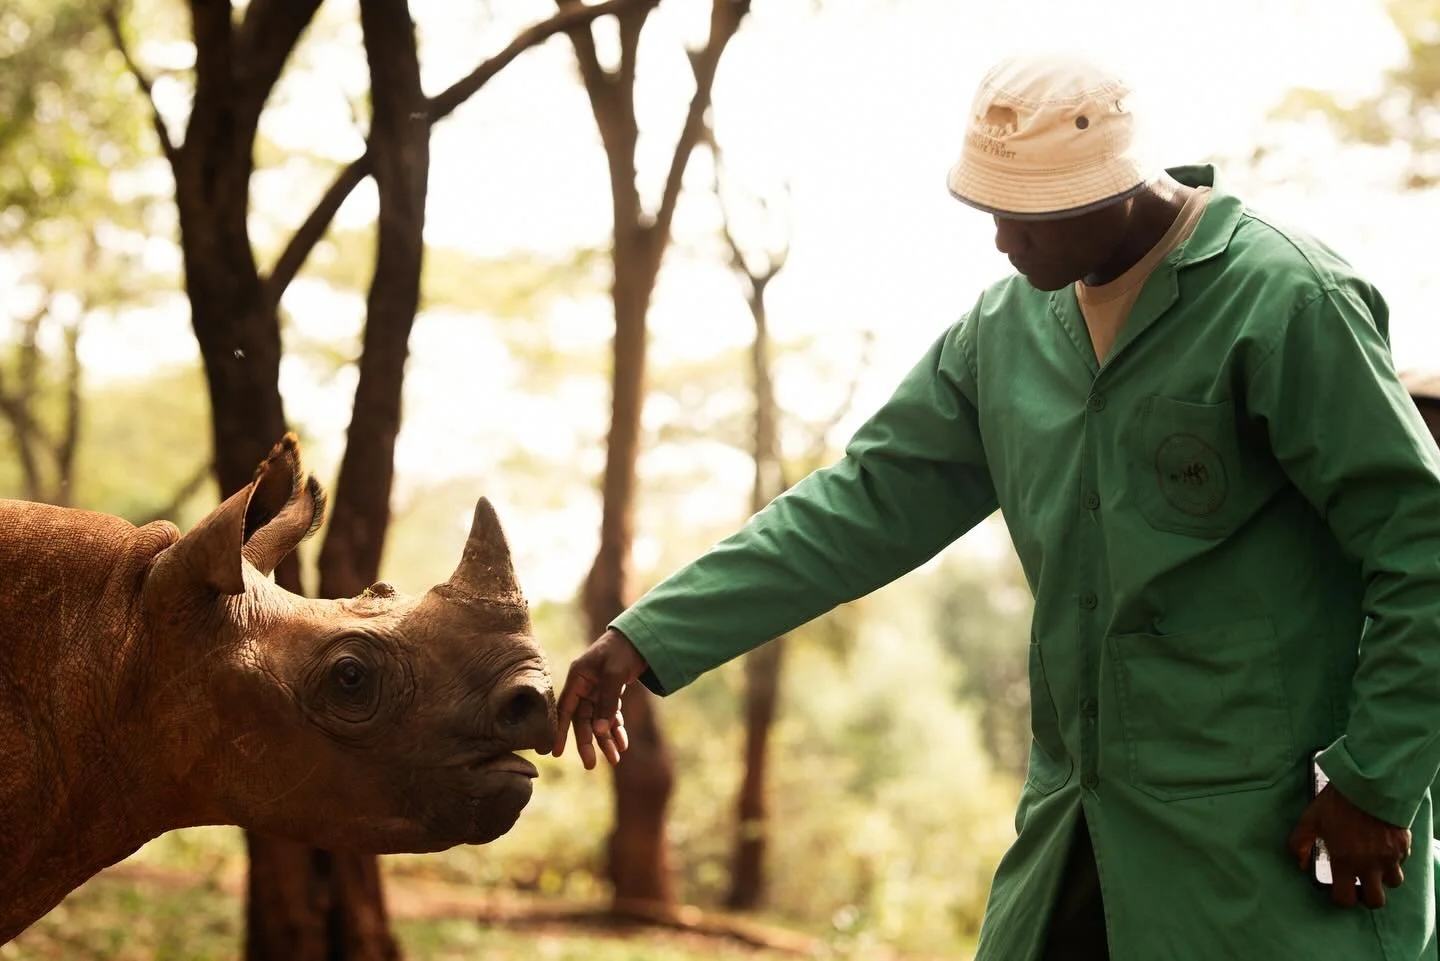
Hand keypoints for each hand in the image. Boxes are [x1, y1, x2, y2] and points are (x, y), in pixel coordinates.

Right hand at [552, 628, 646, 768]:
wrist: (642, 637)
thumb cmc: (623, 651)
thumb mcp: (615, 675)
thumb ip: (608, 703)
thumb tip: (600, 732)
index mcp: (578, 678)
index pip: (565, 709)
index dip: (560, 731)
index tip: (556, 752)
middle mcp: (585, 686)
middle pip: (582, 720)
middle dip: (588, 742)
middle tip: (590, 766)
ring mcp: (598, 690)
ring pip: (598, 721)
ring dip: (606, 740)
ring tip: (615, 759)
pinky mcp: (611, 693)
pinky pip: (611, 716)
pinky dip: (617, 729)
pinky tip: (623, 744)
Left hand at [1289, 784, 1411, 907]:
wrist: (1368, 784)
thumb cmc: (1336, 803)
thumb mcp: (1310, 819)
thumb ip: (1300, 842)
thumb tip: (1300, 863)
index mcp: (1345, 861)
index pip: (1345, 899)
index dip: (1340, 897)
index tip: (1337, 888)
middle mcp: (1370, 865)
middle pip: (1376, 901)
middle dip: (1367, 895)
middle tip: (1359, 883)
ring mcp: (1390, 857)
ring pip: (1393, 882)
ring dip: (1383, 877)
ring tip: (1372, 864)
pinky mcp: (1404, 846)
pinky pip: (1402, 862)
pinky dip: (1393, 859)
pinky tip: (1382, 847)